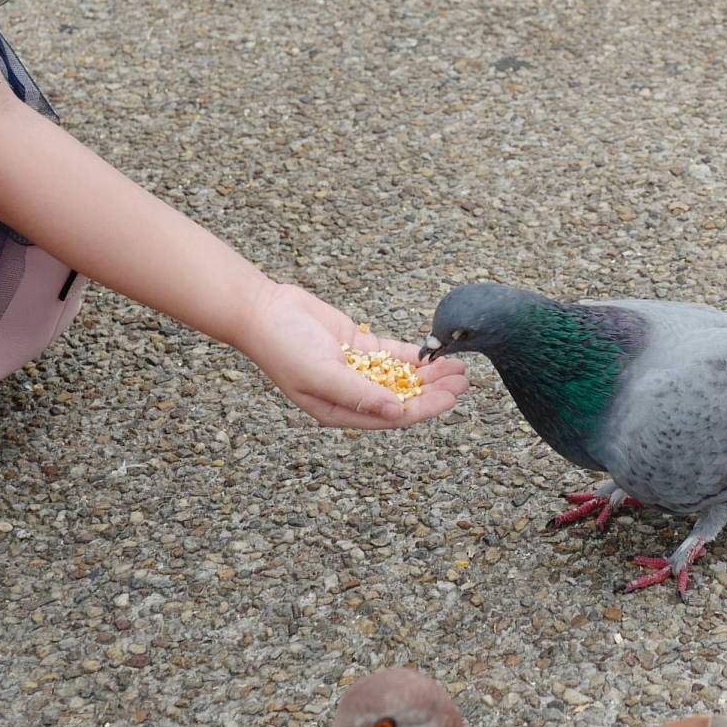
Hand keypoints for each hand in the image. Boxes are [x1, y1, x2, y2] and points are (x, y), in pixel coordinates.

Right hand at [239, 283, 468, 429]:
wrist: (262, 311)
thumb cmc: (282, 347)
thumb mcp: (320, 374)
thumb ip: (359, 393)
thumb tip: (397, 411)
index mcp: (340, 412)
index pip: (392, 415)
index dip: (425, 408)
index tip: (451, 398)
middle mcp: (351, 395)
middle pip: (403, 397)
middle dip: (435, 391)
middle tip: (464, 381)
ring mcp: (356, 370)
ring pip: (402, 376)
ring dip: (430, 374)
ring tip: (458, 367)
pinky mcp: (356, 346)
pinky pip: (392, 355)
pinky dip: (414, 356)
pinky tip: (436, 354)